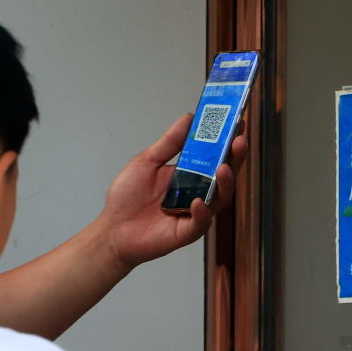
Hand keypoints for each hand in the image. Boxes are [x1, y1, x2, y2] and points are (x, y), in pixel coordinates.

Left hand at [97, 114, 247, 269]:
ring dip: (225, 183)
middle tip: (239, 141)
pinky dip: (202, 212)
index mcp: (189, 172)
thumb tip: (188, 118)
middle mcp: (197, 191)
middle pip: (224, 174)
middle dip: (235, 157)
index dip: (228, 140)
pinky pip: (200, 222)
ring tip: (223, 168)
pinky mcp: (186, 232)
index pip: (215, 154)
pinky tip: (197, 202)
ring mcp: (194, 212)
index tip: (237, 122)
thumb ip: (169, 142)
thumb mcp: (147, 161)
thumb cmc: (128, 196)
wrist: (112, 229)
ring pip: (219, 199)